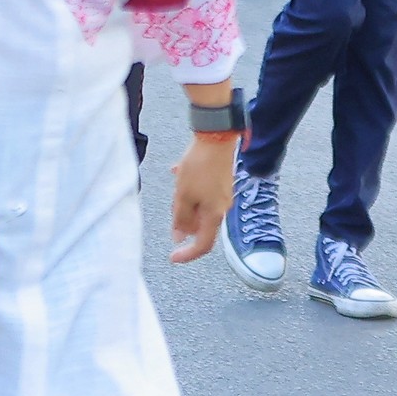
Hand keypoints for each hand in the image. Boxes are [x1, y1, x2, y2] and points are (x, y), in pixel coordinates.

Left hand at [169, 134, 234, 262]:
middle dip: (183, 219)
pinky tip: (180, 172)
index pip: (203, 245)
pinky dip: (190, 188)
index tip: (173, 257)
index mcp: (214, 215)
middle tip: (173, 203)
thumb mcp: (183, 195)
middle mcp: (222, 208)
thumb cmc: (200, 166)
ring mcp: (223, 195)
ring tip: (178, 182)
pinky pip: (203, 193)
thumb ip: (180, 219)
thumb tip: (179, 238)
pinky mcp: (222, 183)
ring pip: (199, 207)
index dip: (187, 254)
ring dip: (185, 201)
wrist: (217, 138)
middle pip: (199, 225)